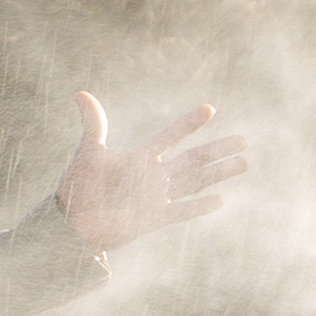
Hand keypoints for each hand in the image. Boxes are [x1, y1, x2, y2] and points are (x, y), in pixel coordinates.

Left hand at [54, 92, 246, 252]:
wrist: (71, 223)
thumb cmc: (78, 187)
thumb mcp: (88, 153)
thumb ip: (93, 125)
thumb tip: (80, 93)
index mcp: (140, 158)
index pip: (170, 137)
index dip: (188, 124)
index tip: (209, 109)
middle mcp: (153, 177)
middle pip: (193, 160)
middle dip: (218, 150)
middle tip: (244, 140)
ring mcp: (155, 199)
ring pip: (194, 183)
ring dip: (219, 173)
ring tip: (244, 163)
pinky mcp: (152, 220)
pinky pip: (180, 212)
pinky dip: (198, 207)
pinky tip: (220, 199)